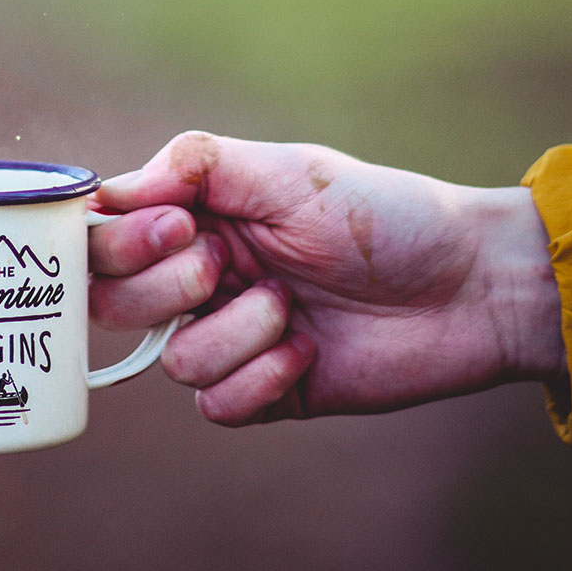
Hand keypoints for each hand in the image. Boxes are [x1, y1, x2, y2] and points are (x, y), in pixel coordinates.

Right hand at [89, 132, 564, 425]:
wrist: (464, 286)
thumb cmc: (383, 215)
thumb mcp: (288, 171)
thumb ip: (196, 165)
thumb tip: (107, 192)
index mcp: (202, 218)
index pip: (109, 237)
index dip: (120, 242)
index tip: (177, 227)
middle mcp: (207, 277)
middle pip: (117, 303)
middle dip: (168, 287)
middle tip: (228, 263)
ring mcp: (234, 335)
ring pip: (172, 360)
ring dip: (235, 331)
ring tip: (291, 305)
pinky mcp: (266, 388)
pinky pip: (217, 405)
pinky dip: (260, 378)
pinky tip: (308, 352)